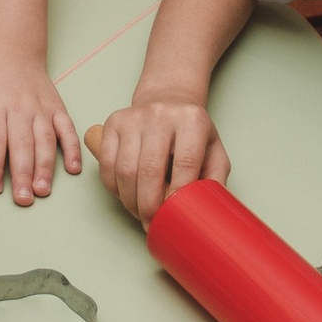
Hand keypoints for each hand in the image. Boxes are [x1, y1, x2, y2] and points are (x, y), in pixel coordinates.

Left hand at [0, 54, 78, 206]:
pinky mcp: (57, 109)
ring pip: (45, 140)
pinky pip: (67, 130)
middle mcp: (20, 108)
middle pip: (21, 144)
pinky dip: (72, 149)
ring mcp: (41, 109)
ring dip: (45, 167)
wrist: (12, 52)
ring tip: (42, 190)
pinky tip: (73, 169)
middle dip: (22, 173)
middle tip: (23, 198)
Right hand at [93, 98, 227, 225]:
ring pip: (125, 170)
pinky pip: (107, 164)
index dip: (178, 194)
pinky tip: (125, 195)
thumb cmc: (191, 131)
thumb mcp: (213, 149)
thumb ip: (214, 178)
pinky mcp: (113, 123)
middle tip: (152, 223)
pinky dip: (114, 188)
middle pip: (149, 170)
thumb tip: (205, 211)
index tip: (175, 215)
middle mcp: (161, 114)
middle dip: (149, 205)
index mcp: (192, 120)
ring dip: (130, 201)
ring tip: (139, 212)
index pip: (185, 163)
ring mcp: (133, 118)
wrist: (167, 98)